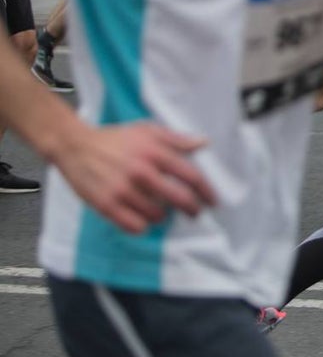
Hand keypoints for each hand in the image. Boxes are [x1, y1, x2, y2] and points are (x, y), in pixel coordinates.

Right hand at [53, 123, 213, 234]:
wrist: (75, 146)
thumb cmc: (115, 139)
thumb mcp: (147, 130)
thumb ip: (176, 139)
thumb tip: (203, 143)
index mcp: (154, 152)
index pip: (190, 176)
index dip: (205, 191)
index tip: (212, 201)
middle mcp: (141, 171)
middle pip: (179, 198)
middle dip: (192, 209)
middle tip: (195, 213)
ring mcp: (123, 189)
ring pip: (157, 215)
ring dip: (163, 216)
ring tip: (160, 211)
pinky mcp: (106, 204)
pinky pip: (134, 226)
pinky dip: (142, 225)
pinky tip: (142, 218)